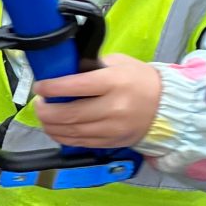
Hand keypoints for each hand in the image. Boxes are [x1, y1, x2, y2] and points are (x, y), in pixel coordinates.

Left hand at [31, 54, 161, 148]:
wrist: (167, 106)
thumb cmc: (138, 79)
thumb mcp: (116, 62)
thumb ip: (89, 66)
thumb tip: (62, 71)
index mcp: (113, 82)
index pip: (75, 86)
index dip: (52, 88)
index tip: (39, 86)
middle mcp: (113, 108)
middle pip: (70, 114)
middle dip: (46, 111)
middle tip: (38, 104)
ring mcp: (113, 128)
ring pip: (73, 132)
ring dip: (51, 126)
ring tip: (44, 116)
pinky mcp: (112, 143)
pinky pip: (81, 143)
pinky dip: (63, 137)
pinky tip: (55, 129)